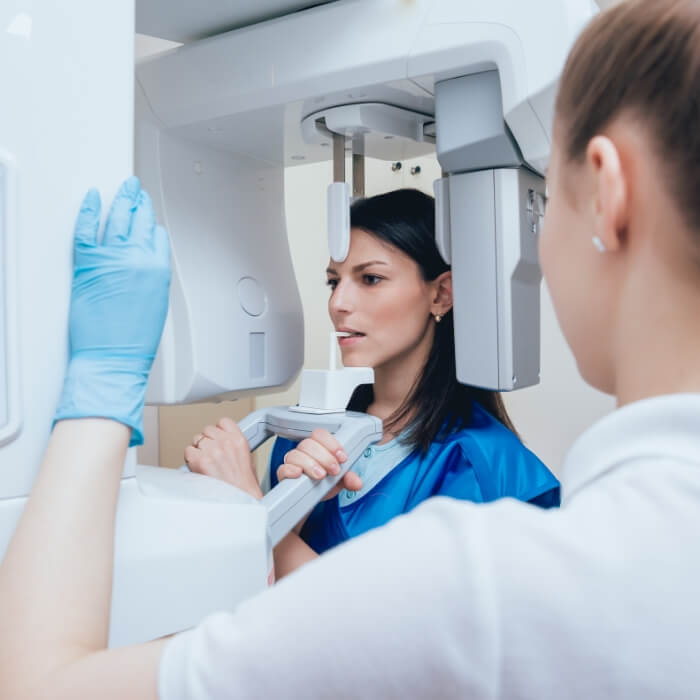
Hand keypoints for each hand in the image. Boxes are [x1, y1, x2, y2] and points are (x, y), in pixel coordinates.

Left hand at [54, 176, 170, 445]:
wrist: (113, 358)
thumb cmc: (134, 341)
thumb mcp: (156, 305)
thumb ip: (152, 278)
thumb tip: (144, 264)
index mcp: (158, 270)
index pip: (157, 236)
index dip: (152, 225)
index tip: (149, 218)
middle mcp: (137, 259)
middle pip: (139, 221)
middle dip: (139, 202)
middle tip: (136, 190)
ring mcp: (112, 258)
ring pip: (117, 218)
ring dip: (121, 199)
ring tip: (123, 188)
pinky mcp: (87, 263)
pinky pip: (86, 228)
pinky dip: (89, 210)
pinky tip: (92, 198)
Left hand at [185, 417, 262, 498]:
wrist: (241, 499)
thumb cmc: (244, 484)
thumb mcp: (246, 457)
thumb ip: (233, 445)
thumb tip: (220, 441)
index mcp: (239, 439)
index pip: (223, 422)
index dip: (218, 430)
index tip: (217, 437)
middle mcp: (225, 442)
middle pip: (207, 430)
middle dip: (207, 441)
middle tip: (210, 454)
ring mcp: (212, 450)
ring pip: (197, 439)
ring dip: (198, 449)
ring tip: (205, 462)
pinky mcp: (200, 461)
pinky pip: (188, 451)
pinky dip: (190, 458)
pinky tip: (198, 466)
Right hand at [276, 429, 361, 500]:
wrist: (312, 502)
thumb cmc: (324, 485)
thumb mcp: (339, 480)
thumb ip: (348, 478)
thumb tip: (356, 483)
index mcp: (317, 447)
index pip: (320, 434)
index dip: (331, 443)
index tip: (342, 457)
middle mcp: (304, 452)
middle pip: (308, 444)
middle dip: (325, 457)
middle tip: (334, 470)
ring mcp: (292, 463)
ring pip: (296, 454)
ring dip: (311, 464)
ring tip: (321, 476)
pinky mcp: (284, 475)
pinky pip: (283, 468)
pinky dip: (291, 470)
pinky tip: (300, 474)